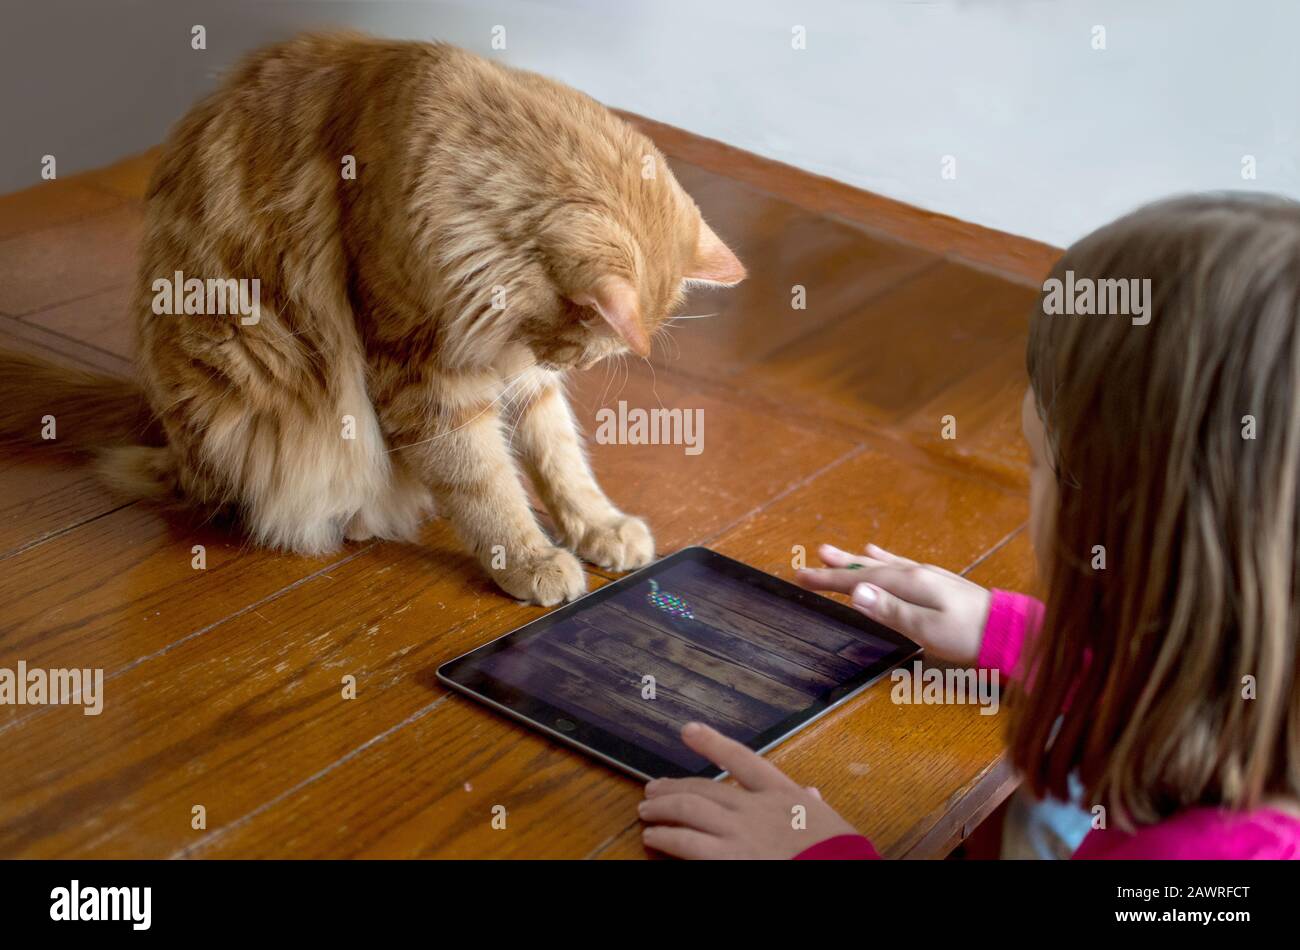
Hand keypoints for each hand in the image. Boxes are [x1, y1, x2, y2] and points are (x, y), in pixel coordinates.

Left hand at [639, 723, 859, 858]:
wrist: (838, 870)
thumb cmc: (838, 851)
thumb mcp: (829, 821)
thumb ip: (813, 805)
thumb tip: (812, 794)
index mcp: (782, 794)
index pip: (741, 759)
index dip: (711, 743)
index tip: (688, 730)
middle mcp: (755, 808)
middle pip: (704, 787)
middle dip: (675, 786)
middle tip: (653, 787)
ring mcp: (740, 833)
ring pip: (689, 810)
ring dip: (663, 809)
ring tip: (645, 811)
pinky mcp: (728, 859)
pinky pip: (687, 844)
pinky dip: (667, 838)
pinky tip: (653, 838)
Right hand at [795, 542, 990, 664]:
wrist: (1008, 631)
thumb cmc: (968, 634)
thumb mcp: (926, 628)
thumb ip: (890, 610)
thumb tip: (856, 592)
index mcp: (908, 583)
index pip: (859, 579)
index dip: (829, 579)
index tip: (802, 576)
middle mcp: (914, 573)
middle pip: (866, 567)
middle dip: (835, 567)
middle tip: (808, 561)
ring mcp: (925, 575)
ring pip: (880, 564)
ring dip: (853, 560)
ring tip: (832, 552)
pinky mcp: (934, 582)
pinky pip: (898, 564)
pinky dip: (881, 558)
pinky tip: (876, 552)